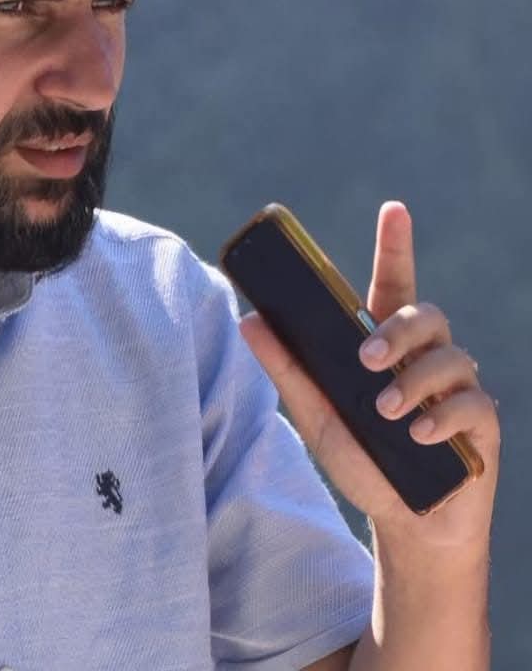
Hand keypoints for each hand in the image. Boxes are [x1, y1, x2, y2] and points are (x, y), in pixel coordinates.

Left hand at [240, 201, 498, 545]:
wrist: (405, 521)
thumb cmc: (362, 460)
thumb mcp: (315, 413)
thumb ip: (287, 367)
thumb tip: (249, 319)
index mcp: (385, 344)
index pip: (393, 284)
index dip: (396, 245)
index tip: (394, 209)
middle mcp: (424, 356)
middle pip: (424, 313)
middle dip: (397, 330)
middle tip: (366, 360)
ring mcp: (455, 386)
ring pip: (450, 355)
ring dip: (413, 381)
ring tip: (385, 411)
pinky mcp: (479, 422)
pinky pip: (471, 403)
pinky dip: (441, 416)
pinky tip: (418, 434)